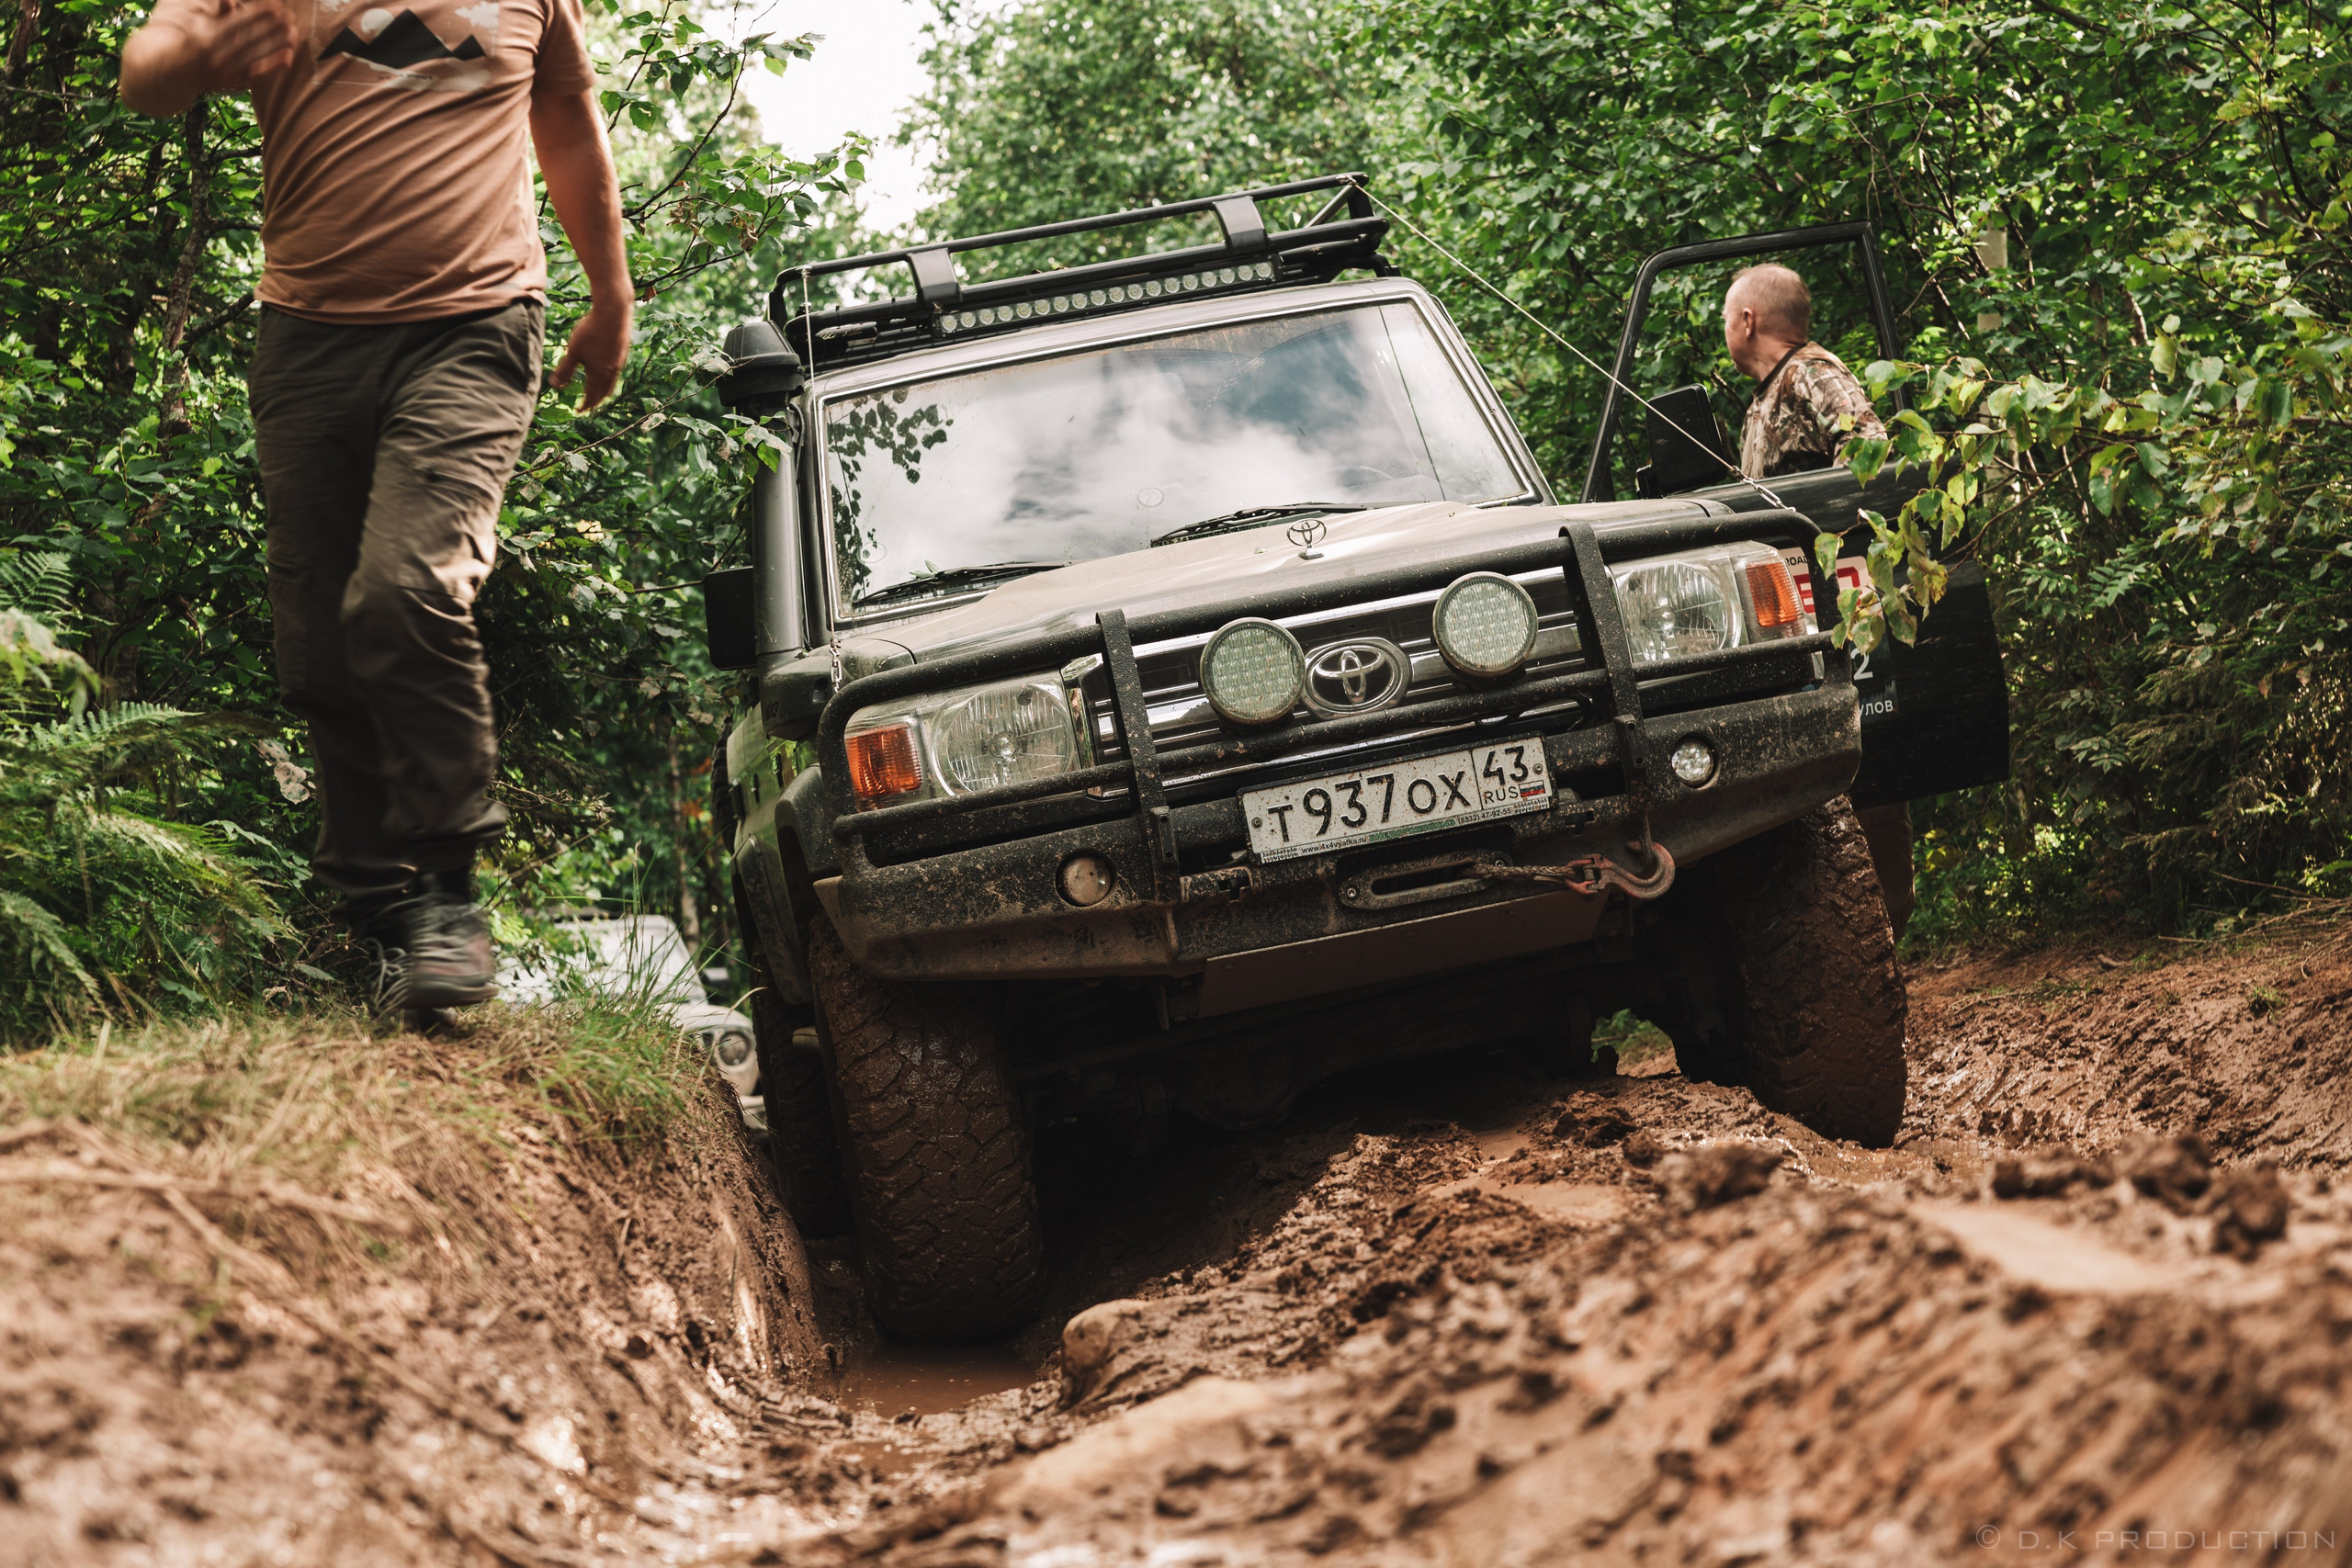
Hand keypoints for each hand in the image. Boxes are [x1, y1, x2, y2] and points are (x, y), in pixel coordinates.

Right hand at [121, 0, 298, 115]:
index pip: (238, 22)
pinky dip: (273, 67)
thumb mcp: (197, 24)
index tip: (275, 5)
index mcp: (205, 36)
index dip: (258, 13)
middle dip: (271, 27)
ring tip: (294, 33)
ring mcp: (224, 71)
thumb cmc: (186, 42)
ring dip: (276, 44)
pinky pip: (256, 75)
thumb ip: (218, 13)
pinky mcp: (230, 83)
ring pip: (256, 55)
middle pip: (250, 38)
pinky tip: (288, 57)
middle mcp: (215, 55)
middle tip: (290, 15)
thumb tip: (232, 0)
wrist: (165, 74)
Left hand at [550, 297, 633, 411]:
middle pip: (604, 393)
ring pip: (611, 382)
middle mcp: (612, 371)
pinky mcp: (622, 352)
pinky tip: (603, 370)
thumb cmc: (591, 331)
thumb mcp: (573, 351)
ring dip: (603, 390)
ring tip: (596, 390)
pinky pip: (615, 372)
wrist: (614, 312)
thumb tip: (553, 386)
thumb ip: (564, 370)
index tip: (578, 411)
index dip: (585, 405)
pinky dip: (608, 378)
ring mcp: (619, 362)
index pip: (592, 396)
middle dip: (595, 401)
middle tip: (588, 405)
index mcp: (599, 374)